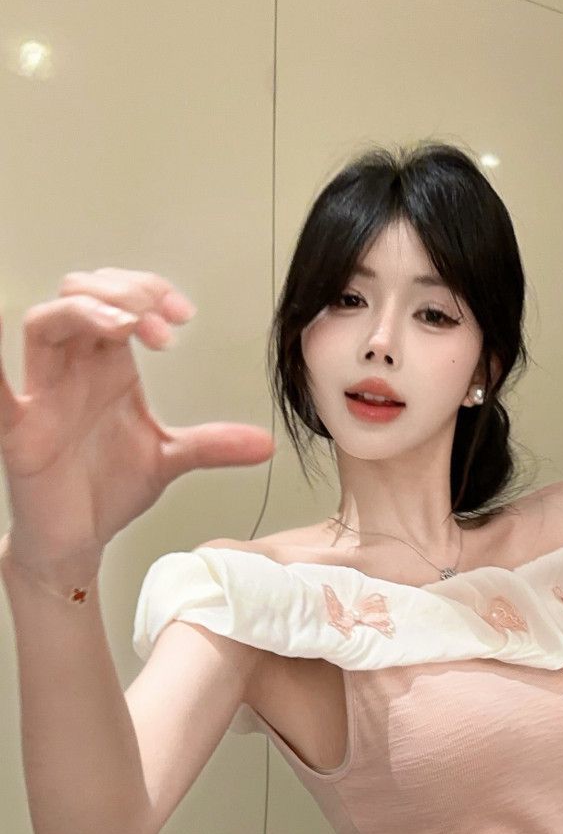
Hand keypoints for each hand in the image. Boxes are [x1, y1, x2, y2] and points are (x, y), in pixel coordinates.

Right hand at [0, 268, 274, 583]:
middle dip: (123, 294)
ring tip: (126, 326)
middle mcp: (71, 369)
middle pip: (80, 295)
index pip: (118, 301)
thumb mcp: (169, 459)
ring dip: (85, 312)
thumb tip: (266, 442)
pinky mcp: (18, 430)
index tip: (184, 314)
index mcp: (105, 365)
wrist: (76, 540)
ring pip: (45, 325)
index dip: (148, 292)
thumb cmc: (105, 489)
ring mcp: (41, 395)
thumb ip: (213, 444)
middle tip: (164, 324)